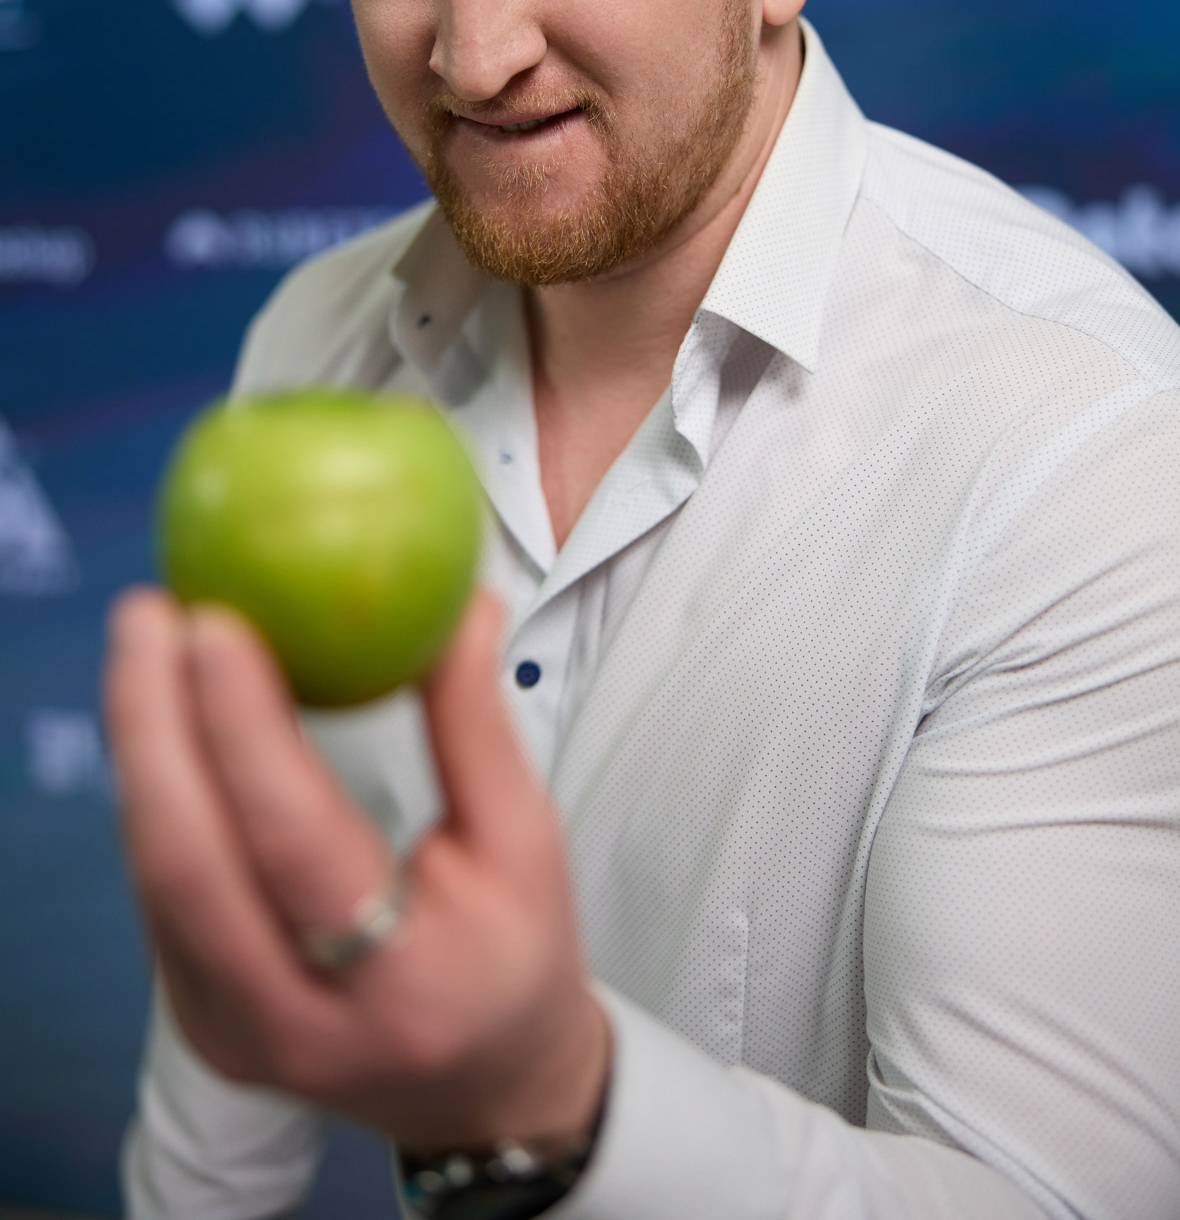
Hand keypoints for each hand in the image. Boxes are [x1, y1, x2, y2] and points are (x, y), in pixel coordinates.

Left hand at [104, 586, 609, 1154]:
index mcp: (400, 981)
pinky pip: (158, 890)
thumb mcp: (529, 840)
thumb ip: (477, 725)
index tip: (217, 622)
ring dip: (139, 748)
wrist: (487, 1090)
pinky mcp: (197, 1024)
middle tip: (149, 613)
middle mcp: (296, 1024)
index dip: (246, 731)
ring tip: (147, 640)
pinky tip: (160, 712)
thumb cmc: (516, 951)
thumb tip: (457, 600)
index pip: (298, 845)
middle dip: (150, 726)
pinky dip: (154, 791)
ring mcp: (232, 1035)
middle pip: (187, 865)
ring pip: (155, 876)